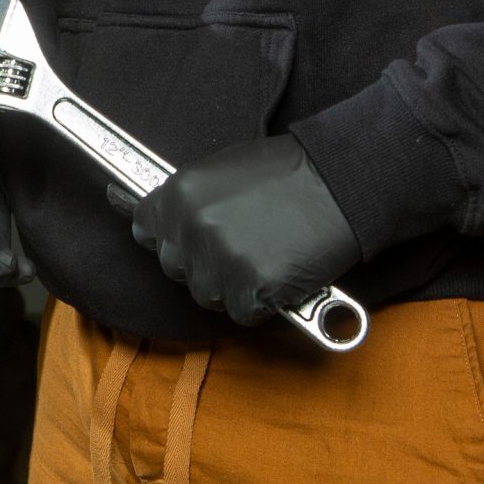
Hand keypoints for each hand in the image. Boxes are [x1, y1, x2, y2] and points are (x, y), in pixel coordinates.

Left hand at [116, 133, 358, 326]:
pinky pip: (243, 312)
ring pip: (207, 294)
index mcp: (179, 193)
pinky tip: (280, 272)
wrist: (339, 181)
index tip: (184, 242)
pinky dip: (262, 301)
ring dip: (231, 285)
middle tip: (239, 248)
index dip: (166, 237)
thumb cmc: (285, 173)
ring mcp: (220, 260)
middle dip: (202, 264)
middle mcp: (192, 228)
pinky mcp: (251, 289)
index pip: (144, 228)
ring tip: (265, 256)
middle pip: (175, 267)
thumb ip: (191, 200)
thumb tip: (169, 223)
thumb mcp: (221, 172)